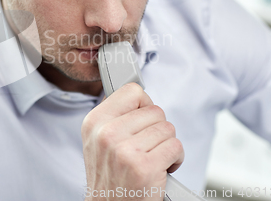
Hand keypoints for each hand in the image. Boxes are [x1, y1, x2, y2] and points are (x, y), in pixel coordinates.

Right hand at [81, 83, 183, 200]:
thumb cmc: (110, 178)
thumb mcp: (98, 142)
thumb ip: (115, 116)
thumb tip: (139, 95)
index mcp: (94, 122)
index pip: (132, 91)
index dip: (144, 106)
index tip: (142, 120)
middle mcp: (106, 134)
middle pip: (154, 110)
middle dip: (157, 129)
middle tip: (145, 148)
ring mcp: (125, 150)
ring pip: (167, 128)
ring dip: (167, 145)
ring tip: (152, 159)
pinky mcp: (144, 167)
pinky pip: (176, 146)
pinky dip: (176, 159)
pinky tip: (161, 169)